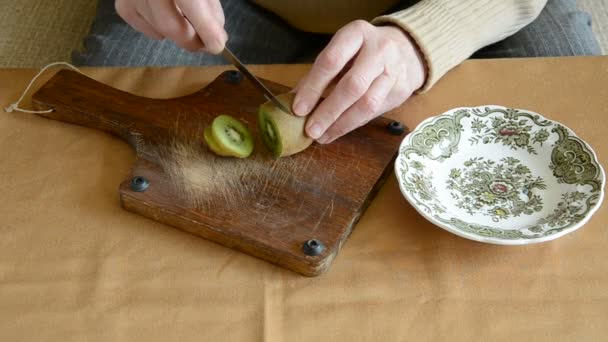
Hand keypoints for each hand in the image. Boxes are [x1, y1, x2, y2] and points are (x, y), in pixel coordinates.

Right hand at [115, 0, 226, 52]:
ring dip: (180, 33)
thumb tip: (217, 37)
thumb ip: (210, 8)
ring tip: (187, 19)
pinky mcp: (123, 6)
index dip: (205, 28)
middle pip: (170, 26)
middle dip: (193, 40)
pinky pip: (147, 30)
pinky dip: (162, 30)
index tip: (218, 45)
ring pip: (160, 31)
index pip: (189, 2)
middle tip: (207, 43)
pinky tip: (167, 15)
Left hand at [293, 20, 425, 143]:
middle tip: (311, 130)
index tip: (298, 109)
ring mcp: (394, 72)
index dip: (313, 87)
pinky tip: (337, 131)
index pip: (332, 61)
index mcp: (357, 34)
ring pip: (367, 104)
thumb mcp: (342, 50)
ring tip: (322, 136)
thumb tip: (294, 100)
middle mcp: (379, 50)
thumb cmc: (363, 51)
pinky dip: (352, 124)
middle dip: (329, 111)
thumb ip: (320, 73)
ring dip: (341, 124)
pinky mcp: (401, 91)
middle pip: (352, 85)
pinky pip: (374, 113)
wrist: (406, 49)